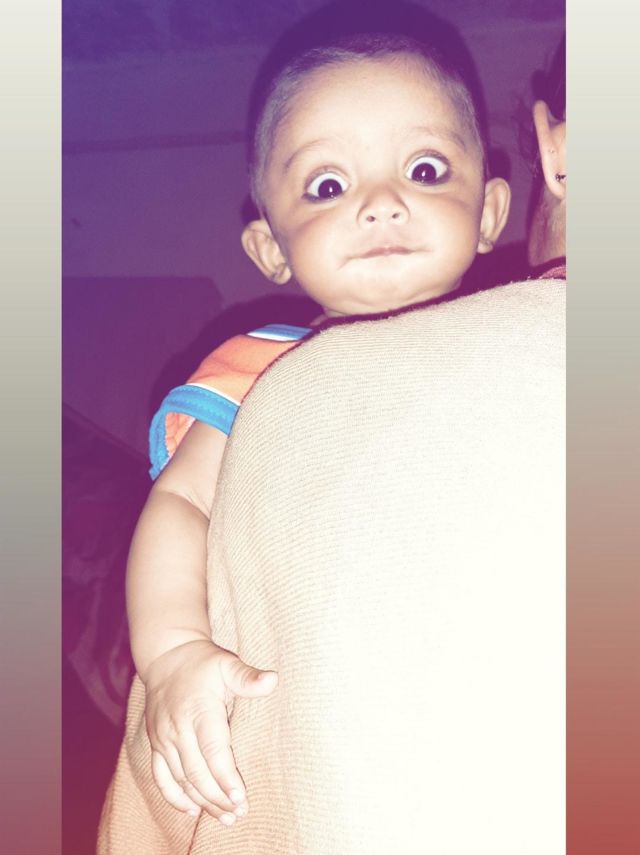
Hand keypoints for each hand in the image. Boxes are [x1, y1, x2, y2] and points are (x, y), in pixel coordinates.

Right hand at [143, 639, 277, 823]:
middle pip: (197, 772)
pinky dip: (175, 797)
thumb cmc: (204, 663)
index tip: (240, 797)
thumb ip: (247, 676)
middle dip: (218, 797)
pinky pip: (161, 777)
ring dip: (202, 801)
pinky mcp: (155, 744)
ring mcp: (163, 738)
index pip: (213, 750)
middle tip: (239, 813)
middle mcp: (177, 728)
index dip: (226, 777)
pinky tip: (193, 810)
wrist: (166, 657)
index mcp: (198, 709)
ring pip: (181, 779)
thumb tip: (273, 680)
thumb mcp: (226, 664)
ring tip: (225, 817)